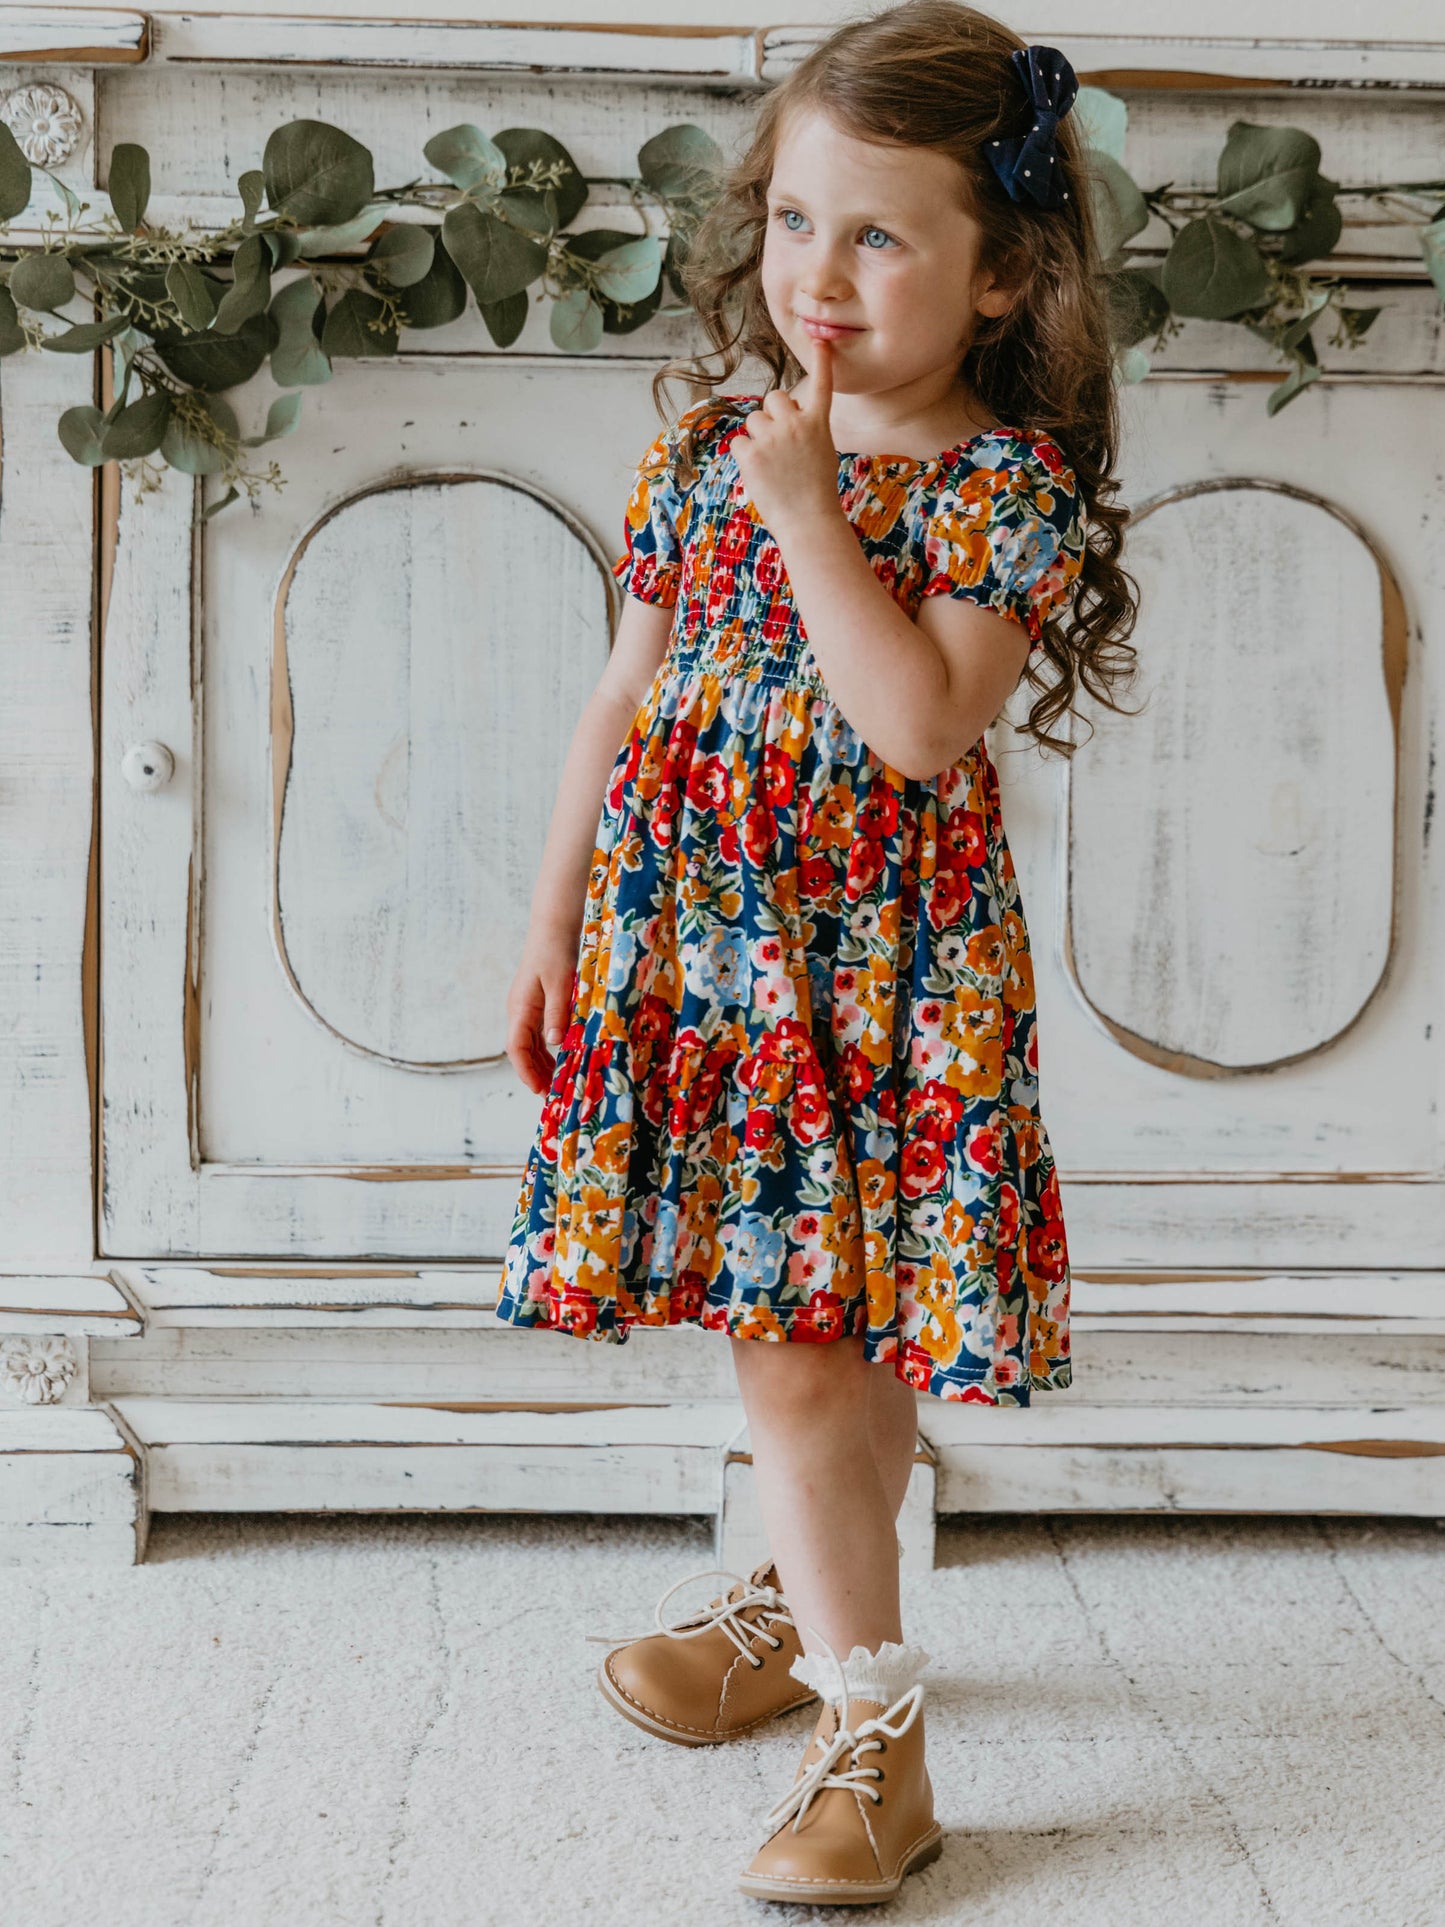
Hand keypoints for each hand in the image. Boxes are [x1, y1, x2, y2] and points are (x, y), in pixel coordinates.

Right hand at [505, 930, 578, 1095]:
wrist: (552, 930)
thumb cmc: (555, 953)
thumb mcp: (560, 984)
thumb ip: (557, 1014)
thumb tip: (555, 1044)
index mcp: (521, 1009)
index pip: (516, 1049)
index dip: (526, 1072)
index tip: (539, 1090)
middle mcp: (519, 1012)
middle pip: (521, 1052)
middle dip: (534, 1075)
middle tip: (552, 1097)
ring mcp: (525, 1009)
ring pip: (529, 1045)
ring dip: (540, 1065)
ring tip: (556, 1084)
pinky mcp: (534, 1005)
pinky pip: (536, 1035)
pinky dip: (545, 1051)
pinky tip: (559, 1060)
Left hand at [731, 335, 843, 535]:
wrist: (808, 521)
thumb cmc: (815, 492)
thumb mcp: (821, 452)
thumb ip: (806, 429)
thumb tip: (782, 418)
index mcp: (818, 423)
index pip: (821, 384)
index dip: (821, 361)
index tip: (820, 341)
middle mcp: (796, 424)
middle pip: (774, 398)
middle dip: (772, 415)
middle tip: (778, 443)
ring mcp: (773, 438)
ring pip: (753, 420)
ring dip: (757, 436)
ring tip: (771, 463)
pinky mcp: (752, 454)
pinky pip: (739, 442)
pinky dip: (744, 455)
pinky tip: (758, 472)